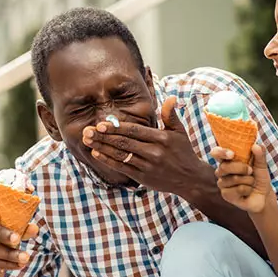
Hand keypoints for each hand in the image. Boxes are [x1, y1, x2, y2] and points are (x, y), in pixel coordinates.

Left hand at [82, 96, 207, 195]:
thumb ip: (170, 115)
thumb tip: (170, 97)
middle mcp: (154, 152)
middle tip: (87, 130)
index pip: (134, 131)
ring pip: (120, 155)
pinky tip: (97, 153)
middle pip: (124, 142)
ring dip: (101, 147)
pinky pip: (122, 167)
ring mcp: (147, 165)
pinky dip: (108, 161)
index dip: (116, 127)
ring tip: (87, 140)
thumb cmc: (184, 152)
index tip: (101, 123)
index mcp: (161, 138)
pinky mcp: (143, 177)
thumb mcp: (180, 132)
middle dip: (103, 136)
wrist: (190, 179)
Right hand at [212, 144, 271, 213]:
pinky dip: (248, 189)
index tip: (232, 154)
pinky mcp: (226, 195)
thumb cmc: (259, 177)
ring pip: (233, 179)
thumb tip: (256, 145)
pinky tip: (248, 191)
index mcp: (228, 160)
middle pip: (224, 167)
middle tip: (251, 171)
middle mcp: (222, 171)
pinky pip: (238, 189)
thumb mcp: (261, 165)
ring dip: (248, 180)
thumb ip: (259, 154)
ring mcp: (222, 183)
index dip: (221, 152)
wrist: (263, 195)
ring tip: (251, 182)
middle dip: (241, 168)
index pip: (216, 153)